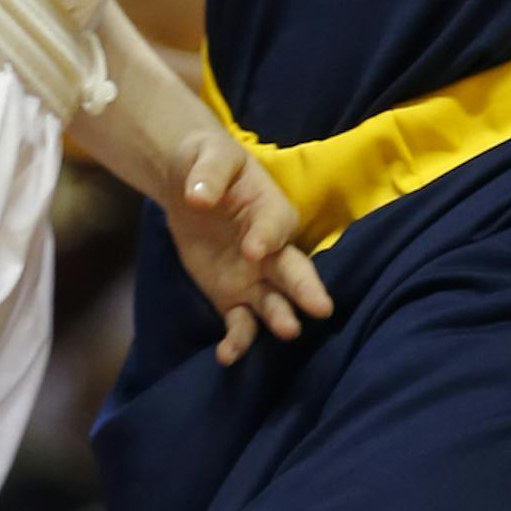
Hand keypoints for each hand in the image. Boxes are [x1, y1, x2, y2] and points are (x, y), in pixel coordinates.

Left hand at [164, 128, 334, 365]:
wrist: (189, 185)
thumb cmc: (207, 162)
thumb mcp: (209, 155)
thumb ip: (209, 174)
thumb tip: (197, 196)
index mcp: (272, 208)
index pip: (276, 225)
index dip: (267, 237)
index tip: (253, 249)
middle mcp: (271, 248)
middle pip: (294, 271)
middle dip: (305, 289)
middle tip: (321, 308)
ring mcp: (253, 277)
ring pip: (273, 302)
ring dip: (280, 317)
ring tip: (287, 330)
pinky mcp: (231, 297)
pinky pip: (240, 323)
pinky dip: (237, 340)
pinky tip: (226, 355)